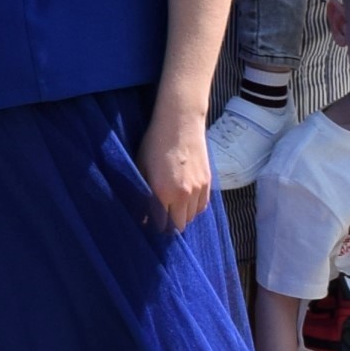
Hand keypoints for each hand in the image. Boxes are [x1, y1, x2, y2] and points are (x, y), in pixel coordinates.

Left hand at [140, 108, 211, 232]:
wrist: (180, 123)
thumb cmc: (154, 144)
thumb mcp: (141, 168)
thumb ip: (142, 194)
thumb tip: (142, 216)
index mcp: (163, 192)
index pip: (162, 224)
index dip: (155, 226)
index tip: (149, 224)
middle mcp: (183, 195)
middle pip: (180, 224)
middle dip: (169, 225)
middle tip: (160, 218)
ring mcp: (199, 189)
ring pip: (192, 217)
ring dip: (182, 216)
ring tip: (172, 209)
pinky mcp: (208, 182)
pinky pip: (202, 206)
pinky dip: (194, 208)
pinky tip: (184, 201)